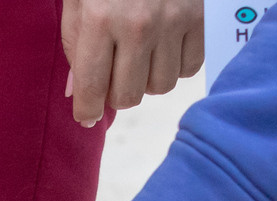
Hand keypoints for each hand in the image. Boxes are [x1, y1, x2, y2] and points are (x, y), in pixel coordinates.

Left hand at [60, 0, 201, 125]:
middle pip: (128, 97)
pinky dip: (175, 66)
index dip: (86, 110)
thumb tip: (77, 94)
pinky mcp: (200, 17)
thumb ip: (76, 48)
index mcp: (100, 20)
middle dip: (115, 94)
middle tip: (112, 76)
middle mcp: (139, 24)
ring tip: (139, 57)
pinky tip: (163, 48)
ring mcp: (174, 21)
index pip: (91, 89)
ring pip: (160, 87)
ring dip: (146, 80)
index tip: (86, 114)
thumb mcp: (79, 4)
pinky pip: (190, 68)